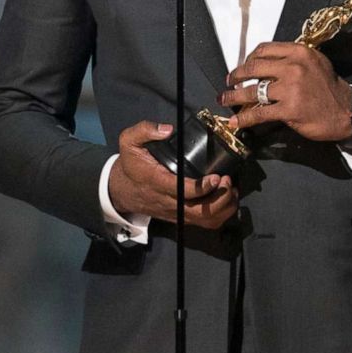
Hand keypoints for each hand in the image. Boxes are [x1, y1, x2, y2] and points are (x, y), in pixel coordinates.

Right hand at [108, 121, 237, 227]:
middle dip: (220, 198)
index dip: (201, 188)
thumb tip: (168, 129)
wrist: (121, 190)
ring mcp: (177, 213)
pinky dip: (222, 213)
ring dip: (224, 207)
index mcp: (157, 183)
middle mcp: (169, 201)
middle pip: (200, 212)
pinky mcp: (182, 217)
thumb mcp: (129, 142)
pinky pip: (205, 223)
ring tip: (230, 189)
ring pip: (205, 220)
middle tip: (227, 181)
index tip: (216, 177)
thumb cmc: (130, 165)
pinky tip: (227, 198)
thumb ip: (145, 130)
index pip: (181, 191)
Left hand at [220, 42, 351, 141]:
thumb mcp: (315, 63)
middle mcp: (293, 67)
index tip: (242, 67)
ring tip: (224, 100)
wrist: (346, 111)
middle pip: (253, 68)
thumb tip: (265, 65)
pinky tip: (235, 121)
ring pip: (252, 91)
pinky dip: (244, 118)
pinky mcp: (289, 109)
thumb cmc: (329, 87)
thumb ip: (292, 60)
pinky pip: (259, 113)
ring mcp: (290, 89)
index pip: (264, 50)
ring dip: (233, 97)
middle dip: (236, 76)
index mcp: (298, 52)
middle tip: (229, 82)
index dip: (248, 58)